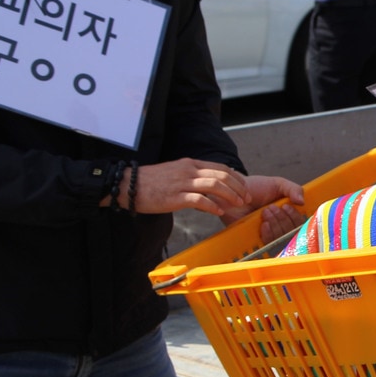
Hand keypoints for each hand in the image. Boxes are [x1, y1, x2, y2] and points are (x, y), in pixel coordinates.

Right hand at [115, 158, 251, 215]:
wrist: (128, 185)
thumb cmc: (152, 182)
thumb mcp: (176, 173)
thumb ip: (193, 178)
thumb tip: (210, 189)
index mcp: (190, 164)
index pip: (221, 167)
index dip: (236, 178)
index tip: (245, 187)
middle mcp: (189, 171)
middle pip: (222, 175)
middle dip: (238, 187)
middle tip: (247, 198)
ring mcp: (182, 183)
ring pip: (215, 185)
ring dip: (230, 195)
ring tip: (238, 204)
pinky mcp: (175, 197)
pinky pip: (200, 200)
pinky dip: (213, 206)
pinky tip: (219, 212)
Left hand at [219, 175, 307, 239]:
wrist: (234, 190)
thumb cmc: (255, 187)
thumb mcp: (278, 184)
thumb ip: (293, 189)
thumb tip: (302, 201)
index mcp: (288, 212)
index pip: (299, 222)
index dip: (295, 217)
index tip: (287, 206)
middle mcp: (281, 224)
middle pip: (292, 231)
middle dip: (283, 218)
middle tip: (272, 207)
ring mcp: (269, 232)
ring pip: (281, 236)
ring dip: (275, 223)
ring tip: (265, 211)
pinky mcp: (257, 237)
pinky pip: (269, 241)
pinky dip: (268, 232)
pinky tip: (263, 223)